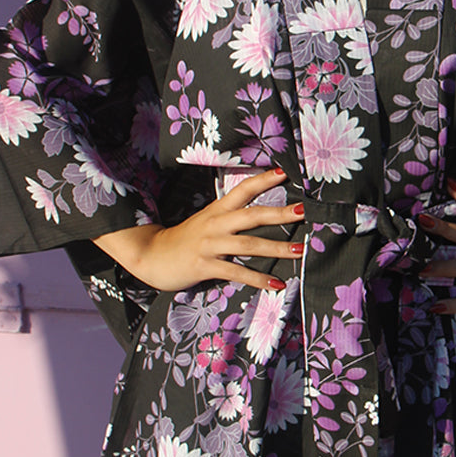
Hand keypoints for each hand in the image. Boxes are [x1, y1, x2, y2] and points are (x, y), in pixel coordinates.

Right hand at [92, 167, 303, 291]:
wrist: (151, 256)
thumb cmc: (185, 240)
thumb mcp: (207, 222)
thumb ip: (231, 217)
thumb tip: (261, 215)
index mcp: (217, 210)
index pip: (243, 189)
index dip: (263, 180)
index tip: (285, 172)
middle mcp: (216, 224)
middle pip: (252, 215)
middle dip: (279, 213)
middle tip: (304, 210)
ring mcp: (210, 245)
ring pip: (248, 245)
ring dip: (276, 248)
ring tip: (299, 250)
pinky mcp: (205, 266)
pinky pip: (237, 273)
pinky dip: (258, 279)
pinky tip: (277, 284)